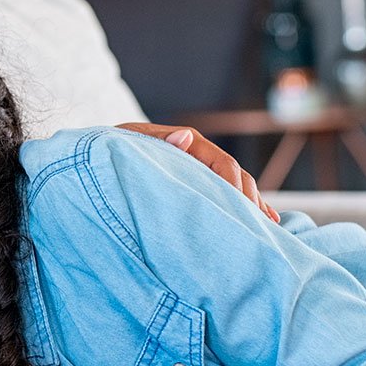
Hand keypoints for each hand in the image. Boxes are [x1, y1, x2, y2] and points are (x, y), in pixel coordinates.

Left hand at [116, 122, 278, 221]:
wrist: (95, 159)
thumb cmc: (108, 151)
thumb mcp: (127, 143)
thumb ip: (156, 142)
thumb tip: (186, 138)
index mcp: (185, 143)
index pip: (221, 162)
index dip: (233, 185)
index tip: (242, 208)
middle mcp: (197, 154)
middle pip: (234, 175)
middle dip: (249, 198)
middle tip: (262, 224)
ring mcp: (197, 169)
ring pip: (233, 186)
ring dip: (251, 205)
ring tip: (270, 227)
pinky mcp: (193, 184)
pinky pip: (222, 195)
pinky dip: (241, 208)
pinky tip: (260, 222)